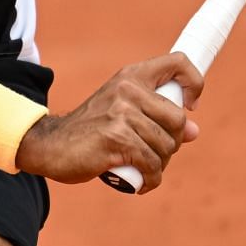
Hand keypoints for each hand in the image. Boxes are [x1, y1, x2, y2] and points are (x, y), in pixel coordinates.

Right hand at [15, 54, 202, 192]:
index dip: (194, 83)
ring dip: (159, 165)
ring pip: (166, 146)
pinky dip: (150, 179)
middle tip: (153, 152)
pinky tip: (141, 182)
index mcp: (131, 77)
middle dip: (172, 143)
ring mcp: (121, 113)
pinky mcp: (116, 138)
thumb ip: (156, 116)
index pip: (179, 63)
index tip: (190, 104)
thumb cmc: (90, 130)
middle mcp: (128, 90)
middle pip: (178, 119)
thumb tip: (194, 131)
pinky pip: (152, 164)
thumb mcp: (122, 112)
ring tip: (142, 168)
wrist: (51, 145)